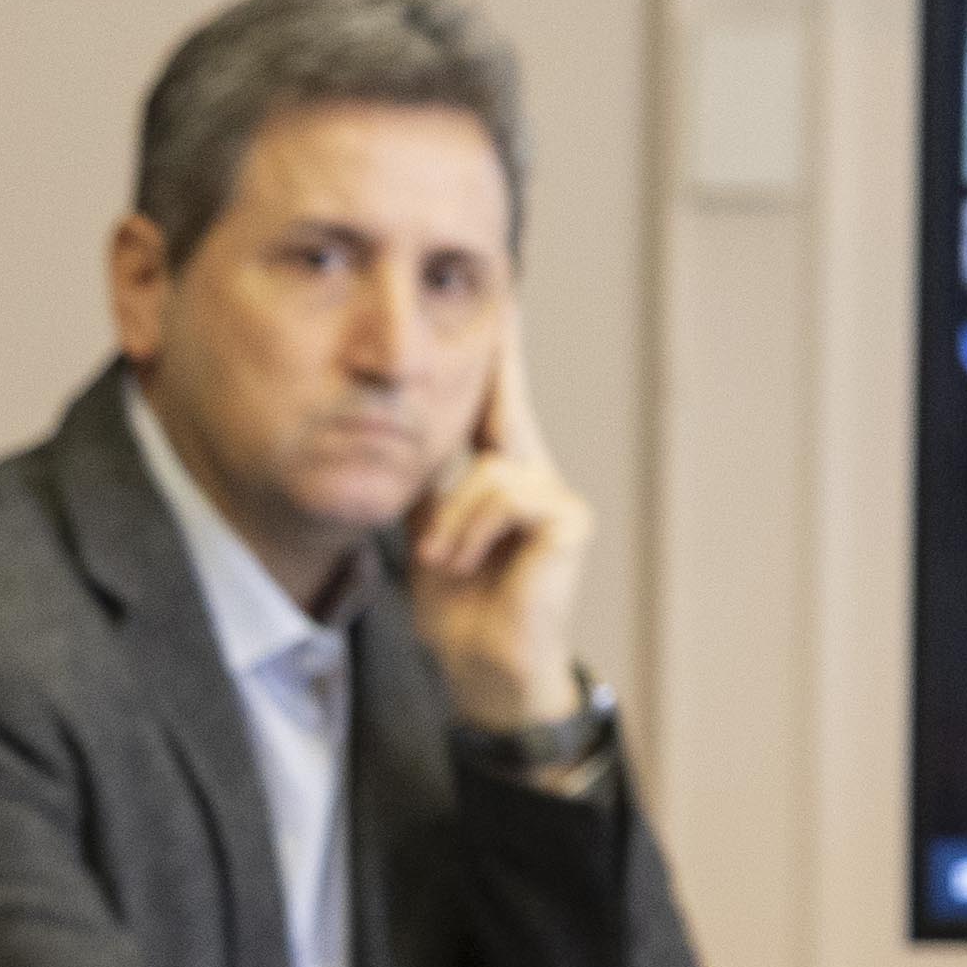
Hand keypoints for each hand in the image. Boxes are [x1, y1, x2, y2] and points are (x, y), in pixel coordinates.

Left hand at [407, 307, 594, 739]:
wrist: (483, 668)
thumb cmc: (459, 608)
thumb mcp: (429, 533)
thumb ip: (430, 484)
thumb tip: (399, 432)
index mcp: (502, 476)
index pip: (499, 402)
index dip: (501, 353)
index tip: (504, 298)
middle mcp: (536, 476)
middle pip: (500, 415)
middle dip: (482, 403)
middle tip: (464, 453)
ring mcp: (557, 498)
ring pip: (488, 470)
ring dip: (450, 523)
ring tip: (444, 562)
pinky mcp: (568, 521)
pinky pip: (506, 497)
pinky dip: (471, 532)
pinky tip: (467, 565)